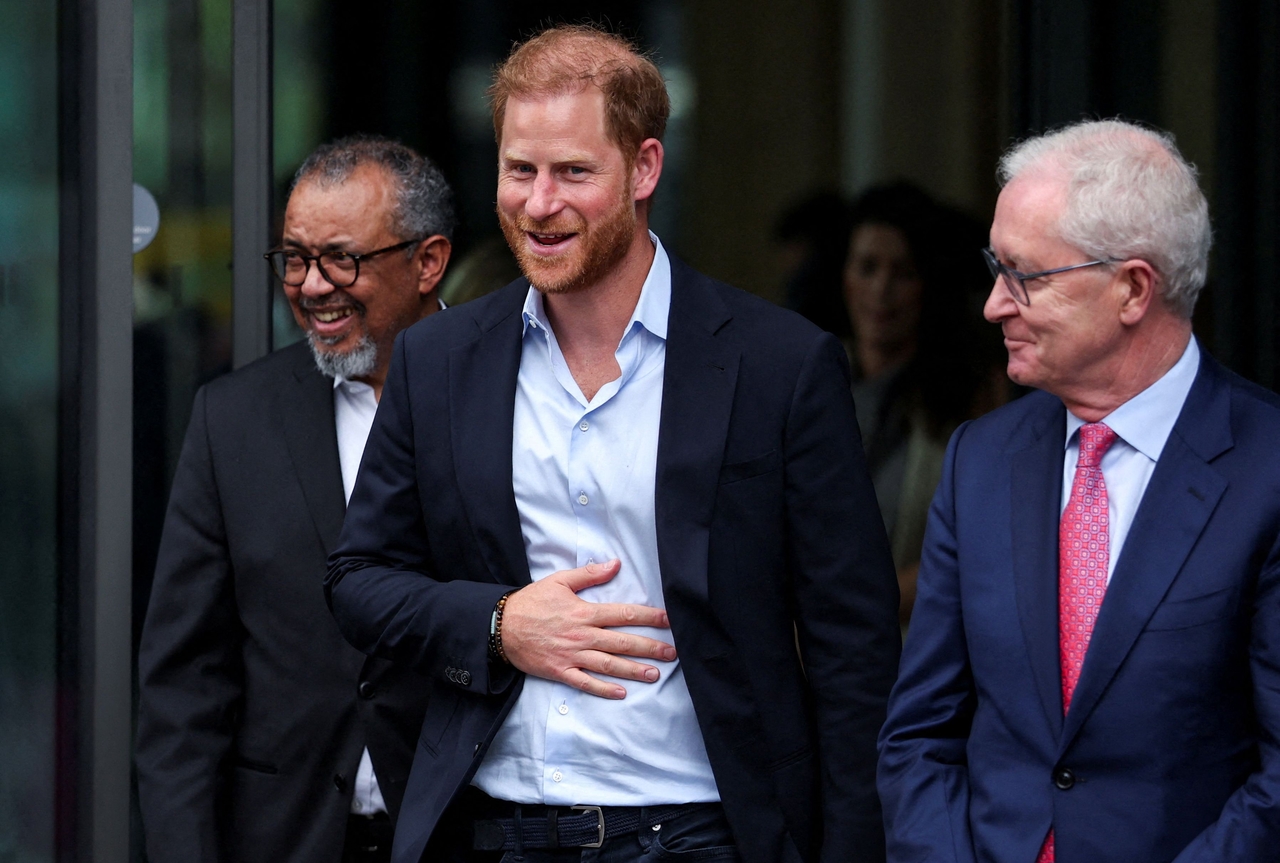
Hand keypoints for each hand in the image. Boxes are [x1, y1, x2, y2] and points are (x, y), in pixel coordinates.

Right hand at [500, 559, 675, 698]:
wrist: (501, 626)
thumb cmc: (531, 602)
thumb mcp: (560, 581)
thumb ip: (589, 574)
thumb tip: (615, 564)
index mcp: (585, 612)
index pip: (624, 614)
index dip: (649, 617)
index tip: (669, 620)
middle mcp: (582, 635)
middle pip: (622, 642)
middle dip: (650, 647)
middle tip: (672, 652)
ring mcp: (572, 655)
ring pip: (609, 665)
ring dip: (633, 670)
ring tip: (655, 674)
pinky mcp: (560, 671)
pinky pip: (585, 683)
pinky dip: (603, 689)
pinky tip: (621, 693)